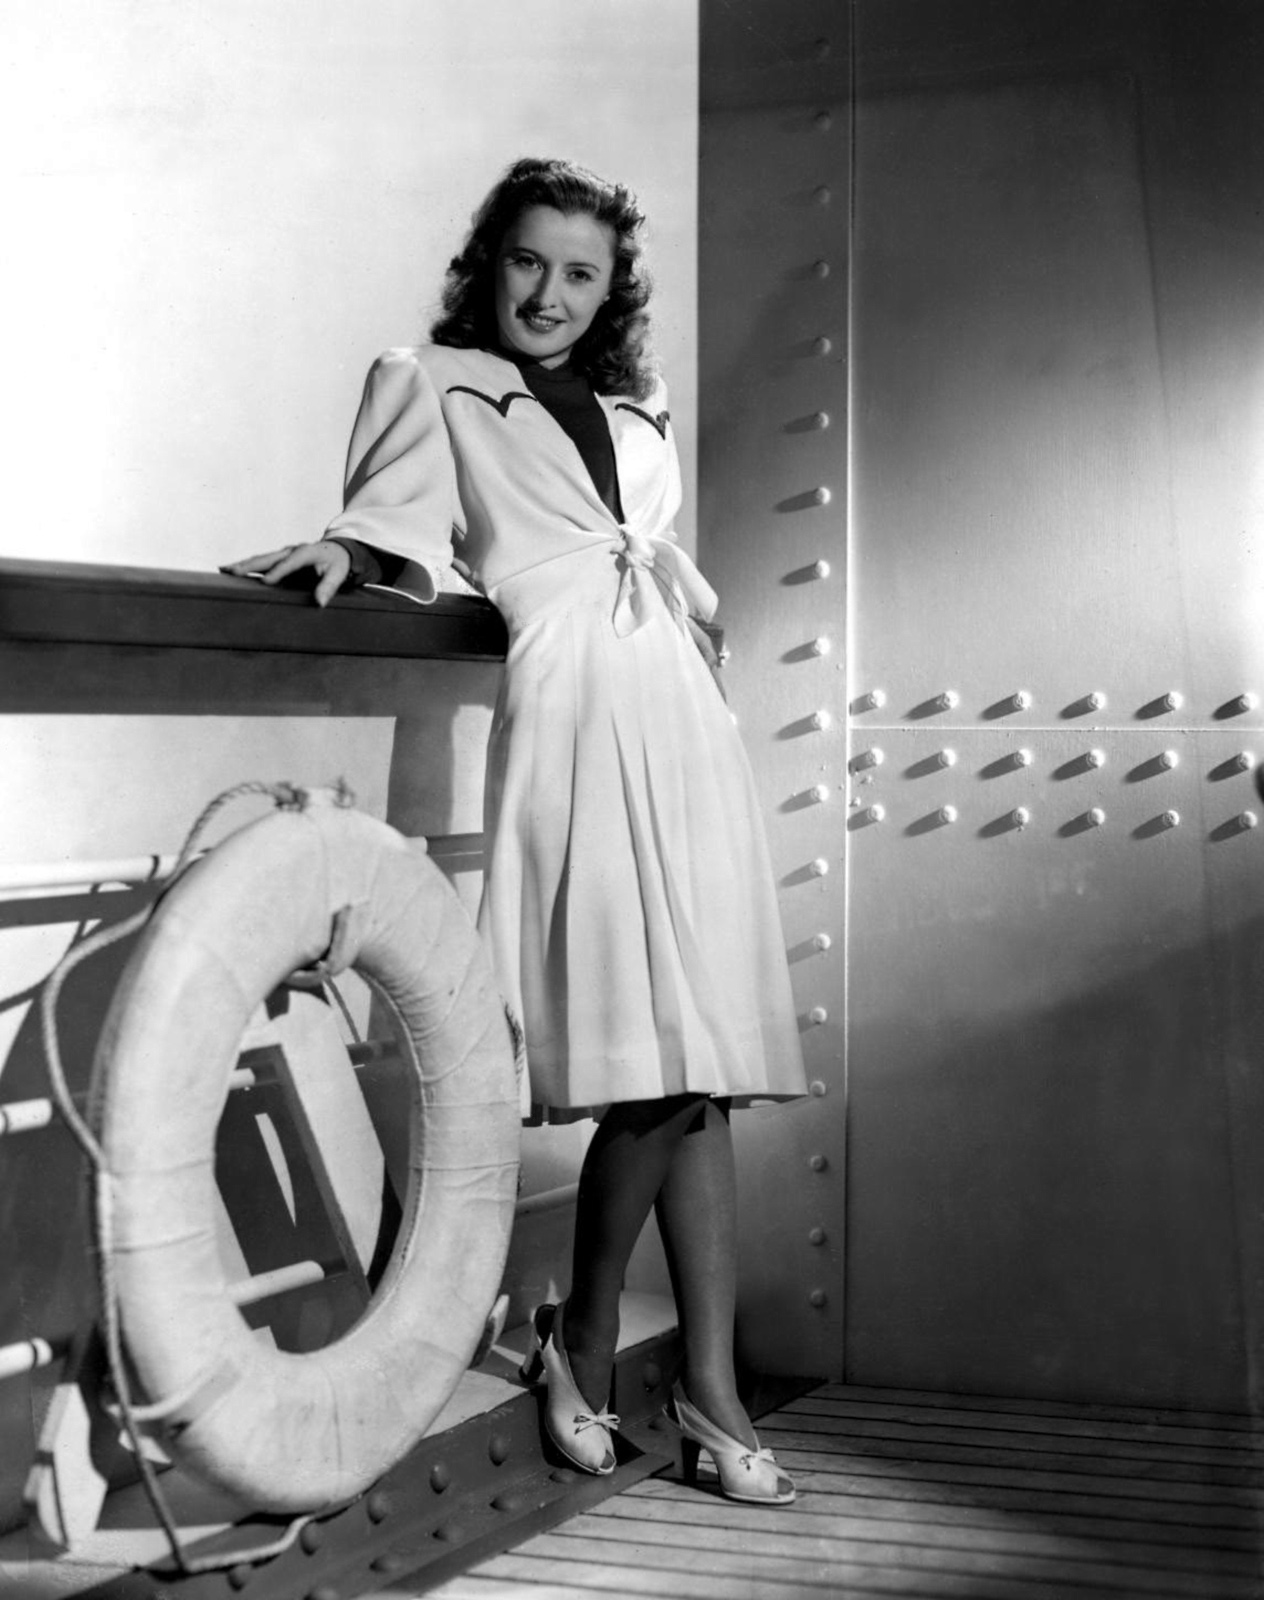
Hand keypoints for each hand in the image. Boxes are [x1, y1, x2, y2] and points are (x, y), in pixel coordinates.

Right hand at [219, 541, 350, 607]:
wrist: (336, 550)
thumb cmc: (337, 563)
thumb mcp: (338, 574)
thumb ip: (329, 587)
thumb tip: (319, 602)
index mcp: (306, 553)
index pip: (290, 563)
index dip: (278, 572)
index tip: (266, 581)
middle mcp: (291, 550)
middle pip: (268, 558)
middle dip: (250, 565)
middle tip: (233, 571)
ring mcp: (283, 553)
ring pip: (260, 559)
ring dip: (242, 564)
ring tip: (224, 569)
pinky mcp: (278, 559)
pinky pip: (260, 562)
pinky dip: (245, 565)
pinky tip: (230, 570)